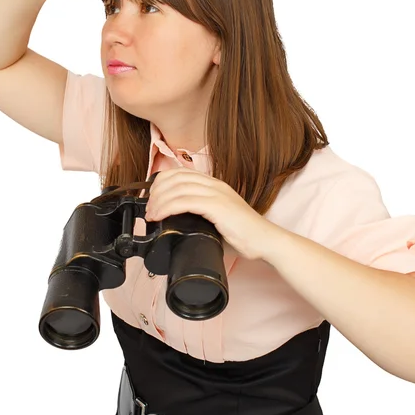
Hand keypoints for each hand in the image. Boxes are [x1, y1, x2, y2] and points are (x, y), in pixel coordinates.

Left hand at [145, 168, 276, 260]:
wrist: (265, 241)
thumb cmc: (244, 234)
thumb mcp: (218, 219)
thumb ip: (202, 214)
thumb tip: (178, 224)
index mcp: (215, 185)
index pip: (180, 173)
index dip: (161, 182)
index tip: (152, 198)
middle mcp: (215, 185)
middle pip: (175, 177)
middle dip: (156, 192)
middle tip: (149, 209)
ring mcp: (216, 194)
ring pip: (177, 188)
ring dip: (158, 201)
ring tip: (151, 215)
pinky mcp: (217, 206)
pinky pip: (184, 201)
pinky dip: (167, 208)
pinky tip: (160, 216)